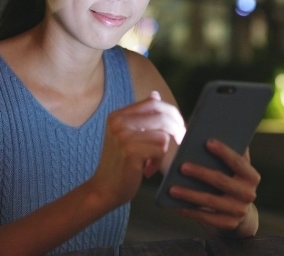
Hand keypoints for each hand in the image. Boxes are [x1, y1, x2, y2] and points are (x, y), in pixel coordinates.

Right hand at [88, 92, 185, 209]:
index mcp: (118, 115)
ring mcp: (123, 135)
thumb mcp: (128, 135)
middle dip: (176, 131)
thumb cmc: (120, 163)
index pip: (153, 103)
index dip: (172, 114)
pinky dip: (159, 161)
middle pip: (162, 117)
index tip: (179, 127)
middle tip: (178, 143)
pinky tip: (148, 170)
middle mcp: (118, 121)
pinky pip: (159, 149)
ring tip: (153, 161)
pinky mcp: (130, 151)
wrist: (103, 190)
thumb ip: (142, 115)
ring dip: (163, 151)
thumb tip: (155, 94)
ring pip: (163, 135)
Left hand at [169, 140, 260, 236]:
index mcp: (251, 175)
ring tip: (172, 188)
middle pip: (221, 181)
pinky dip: (189, 210)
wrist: (240, 210)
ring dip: (189, 194)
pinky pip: (205, 217)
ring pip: (210, 200)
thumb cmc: (231, 178)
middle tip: (182, 166)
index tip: (207, 142)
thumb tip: (208, 134)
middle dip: (200, 173)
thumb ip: (228, 152)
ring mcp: (238, 210)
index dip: (223, 151)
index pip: (237, 161)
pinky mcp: (228, 224)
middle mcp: (248, 194)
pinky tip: (176, 205)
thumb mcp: (234, 166)